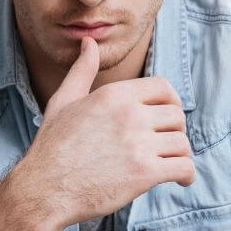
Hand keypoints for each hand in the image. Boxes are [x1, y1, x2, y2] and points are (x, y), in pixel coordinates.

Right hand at [17, 36, 194, 229]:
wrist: (44, 188)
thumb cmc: (52, 146)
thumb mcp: (63, 100)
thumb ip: (82, 70)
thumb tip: (89, 42)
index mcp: (114, 95)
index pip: (163, 87)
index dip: (170, 102)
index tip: (166, 117)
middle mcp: (130, 115)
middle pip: (177, 116)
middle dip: (175, 131)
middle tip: (166, 144)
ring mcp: (138, 144)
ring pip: (182, 143)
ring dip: (180, 154)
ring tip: (171, 163)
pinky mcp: (144, 173)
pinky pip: (184, 168)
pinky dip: (186, 175)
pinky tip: (180, 179)